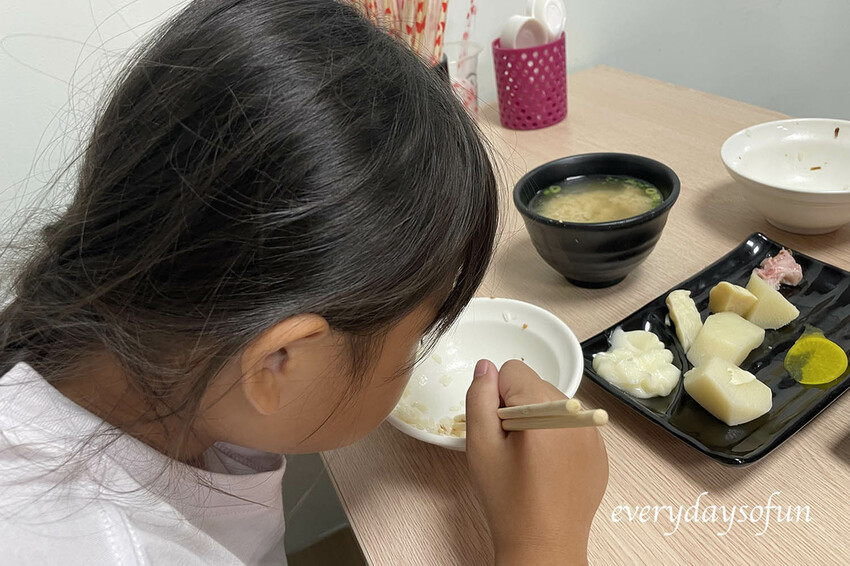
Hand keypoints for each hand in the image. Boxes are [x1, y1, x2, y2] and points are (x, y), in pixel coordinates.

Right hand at [465, 359, 608, 565]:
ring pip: (553, 402)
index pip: (512, 371)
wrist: (544, 547)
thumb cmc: (508, 501)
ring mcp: (593, 432)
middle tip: (510, 448)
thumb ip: (478, 398)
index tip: (497, 430)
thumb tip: (486, 367)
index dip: (496, 399)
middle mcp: (577, 413)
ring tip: (529, 459)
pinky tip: (547, 466)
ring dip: (537, 419)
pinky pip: (571, 423)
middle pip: (535, 384)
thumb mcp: (480, 447)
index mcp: (546, 409)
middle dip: (517, 407)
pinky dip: (556, 434)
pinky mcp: (600, 449)